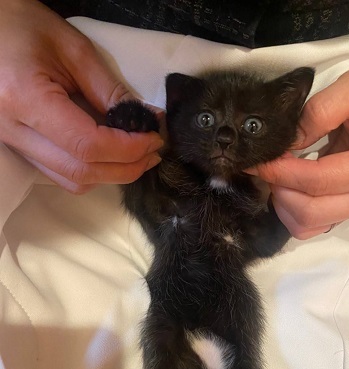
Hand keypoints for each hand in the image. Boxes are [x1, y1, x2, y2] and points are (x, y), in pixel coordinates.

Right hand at [0, 0, 162, 192]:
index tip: (154, 139)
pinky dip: (91, 171)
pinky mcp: (18, 147)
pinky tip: (108, 155)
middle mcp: (14, 130)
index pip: (87, 145)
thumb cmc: (24, 26)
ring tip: (136, 156)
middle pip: (81, 172)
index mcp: (25, 98)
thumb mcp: (74, 50)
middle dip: (125, 168)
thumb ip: (110, 89)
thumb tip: (147, 120)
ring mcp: (13, 143)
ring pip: (71, 181)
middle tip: (153, 152)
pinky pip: (59, 174)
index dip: (127, 149)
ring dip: (109, 175)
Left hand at [252, 63, 348, 238]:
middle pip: (309, 211)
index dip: (280, 172)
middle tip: (268, 166)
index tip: (259, 159)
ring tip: (280, 174)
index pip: (318, 181)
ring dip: (283, 203)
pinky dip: (291, 211)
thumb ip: (321, 110)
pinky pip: (310, 227)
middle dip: (279, 189)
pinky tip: (290, 186)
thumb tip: (289, 142)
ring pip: (306, 225)